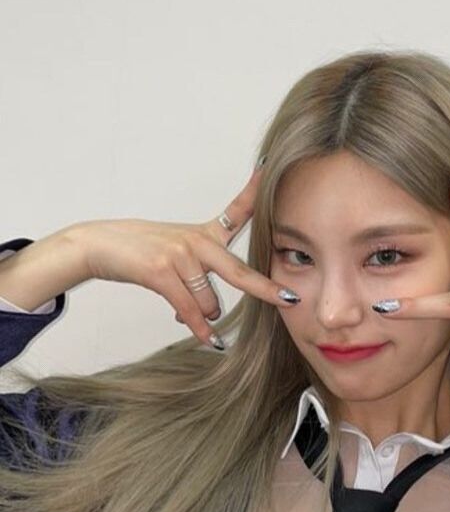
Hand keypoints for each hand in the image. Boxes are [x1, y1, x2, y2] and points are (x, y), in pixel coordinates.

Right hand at [74, 164, 298, 348]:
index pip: (237, 210)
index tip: (271, 171)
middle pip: (239, 272)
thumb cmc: (139, 250)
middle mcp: (196, 241)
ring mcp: (179, 255)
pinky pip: (189, 310)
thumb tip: (210, 318)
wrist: (98, 245)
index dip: (256, 192)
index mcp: (204, 233)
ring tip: (186, 310)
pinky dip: (199, 329)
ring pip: (208, 302)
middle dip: (266, 289)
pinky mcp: (161, 271)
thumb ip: (200, 276)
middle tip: (289, 300)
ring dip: (202, 315)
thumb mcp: (176, 247)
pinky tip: (209, 341)